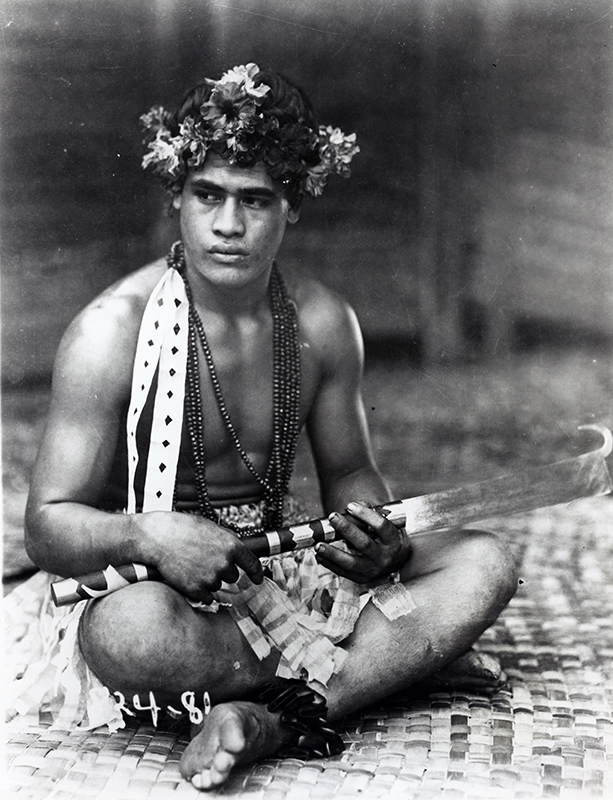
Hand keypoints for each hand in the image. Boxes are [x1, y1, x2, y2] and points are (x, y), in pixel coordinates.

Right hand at [137, 511, 262, 603]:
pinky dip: (199, 592)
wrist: (158, 538)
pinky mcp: (196, 589)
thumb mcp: (210, 528)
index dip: (257, 573)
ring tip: (192, 566)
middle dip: (222, 571)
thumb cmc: (181, 529)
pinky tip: (189, 579)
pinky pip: (206, 598)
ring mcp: (210, 578)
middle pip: (232, 576)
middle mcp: (224, 563)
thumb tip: (237, 548)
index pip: (252, 563)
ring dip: (208, 580)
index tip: (258, 579)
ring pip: (217, 586)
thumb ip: (226, 539)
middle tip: (205, 562)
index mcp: (231, 546)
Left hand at [314, 501, 411, 583]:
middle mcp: (385, 557)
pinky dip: (330, 564)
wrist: (396, 561)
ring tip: (319, 544)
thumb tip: (354, 506)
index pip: (382, 526)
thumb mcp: (388, 524)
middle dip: (346, 529)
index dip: (365, 515)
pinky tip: (319, 555)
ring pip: (351, 562)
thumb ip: (371, 512)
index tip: (350, 506)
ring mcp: (373, 570)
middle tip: (333, 517)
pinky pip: (343, 572)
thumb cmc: (388, 538)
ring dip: (333, 553)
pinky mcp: (362, 578)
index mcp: (394, 541)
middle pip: (364, 543)